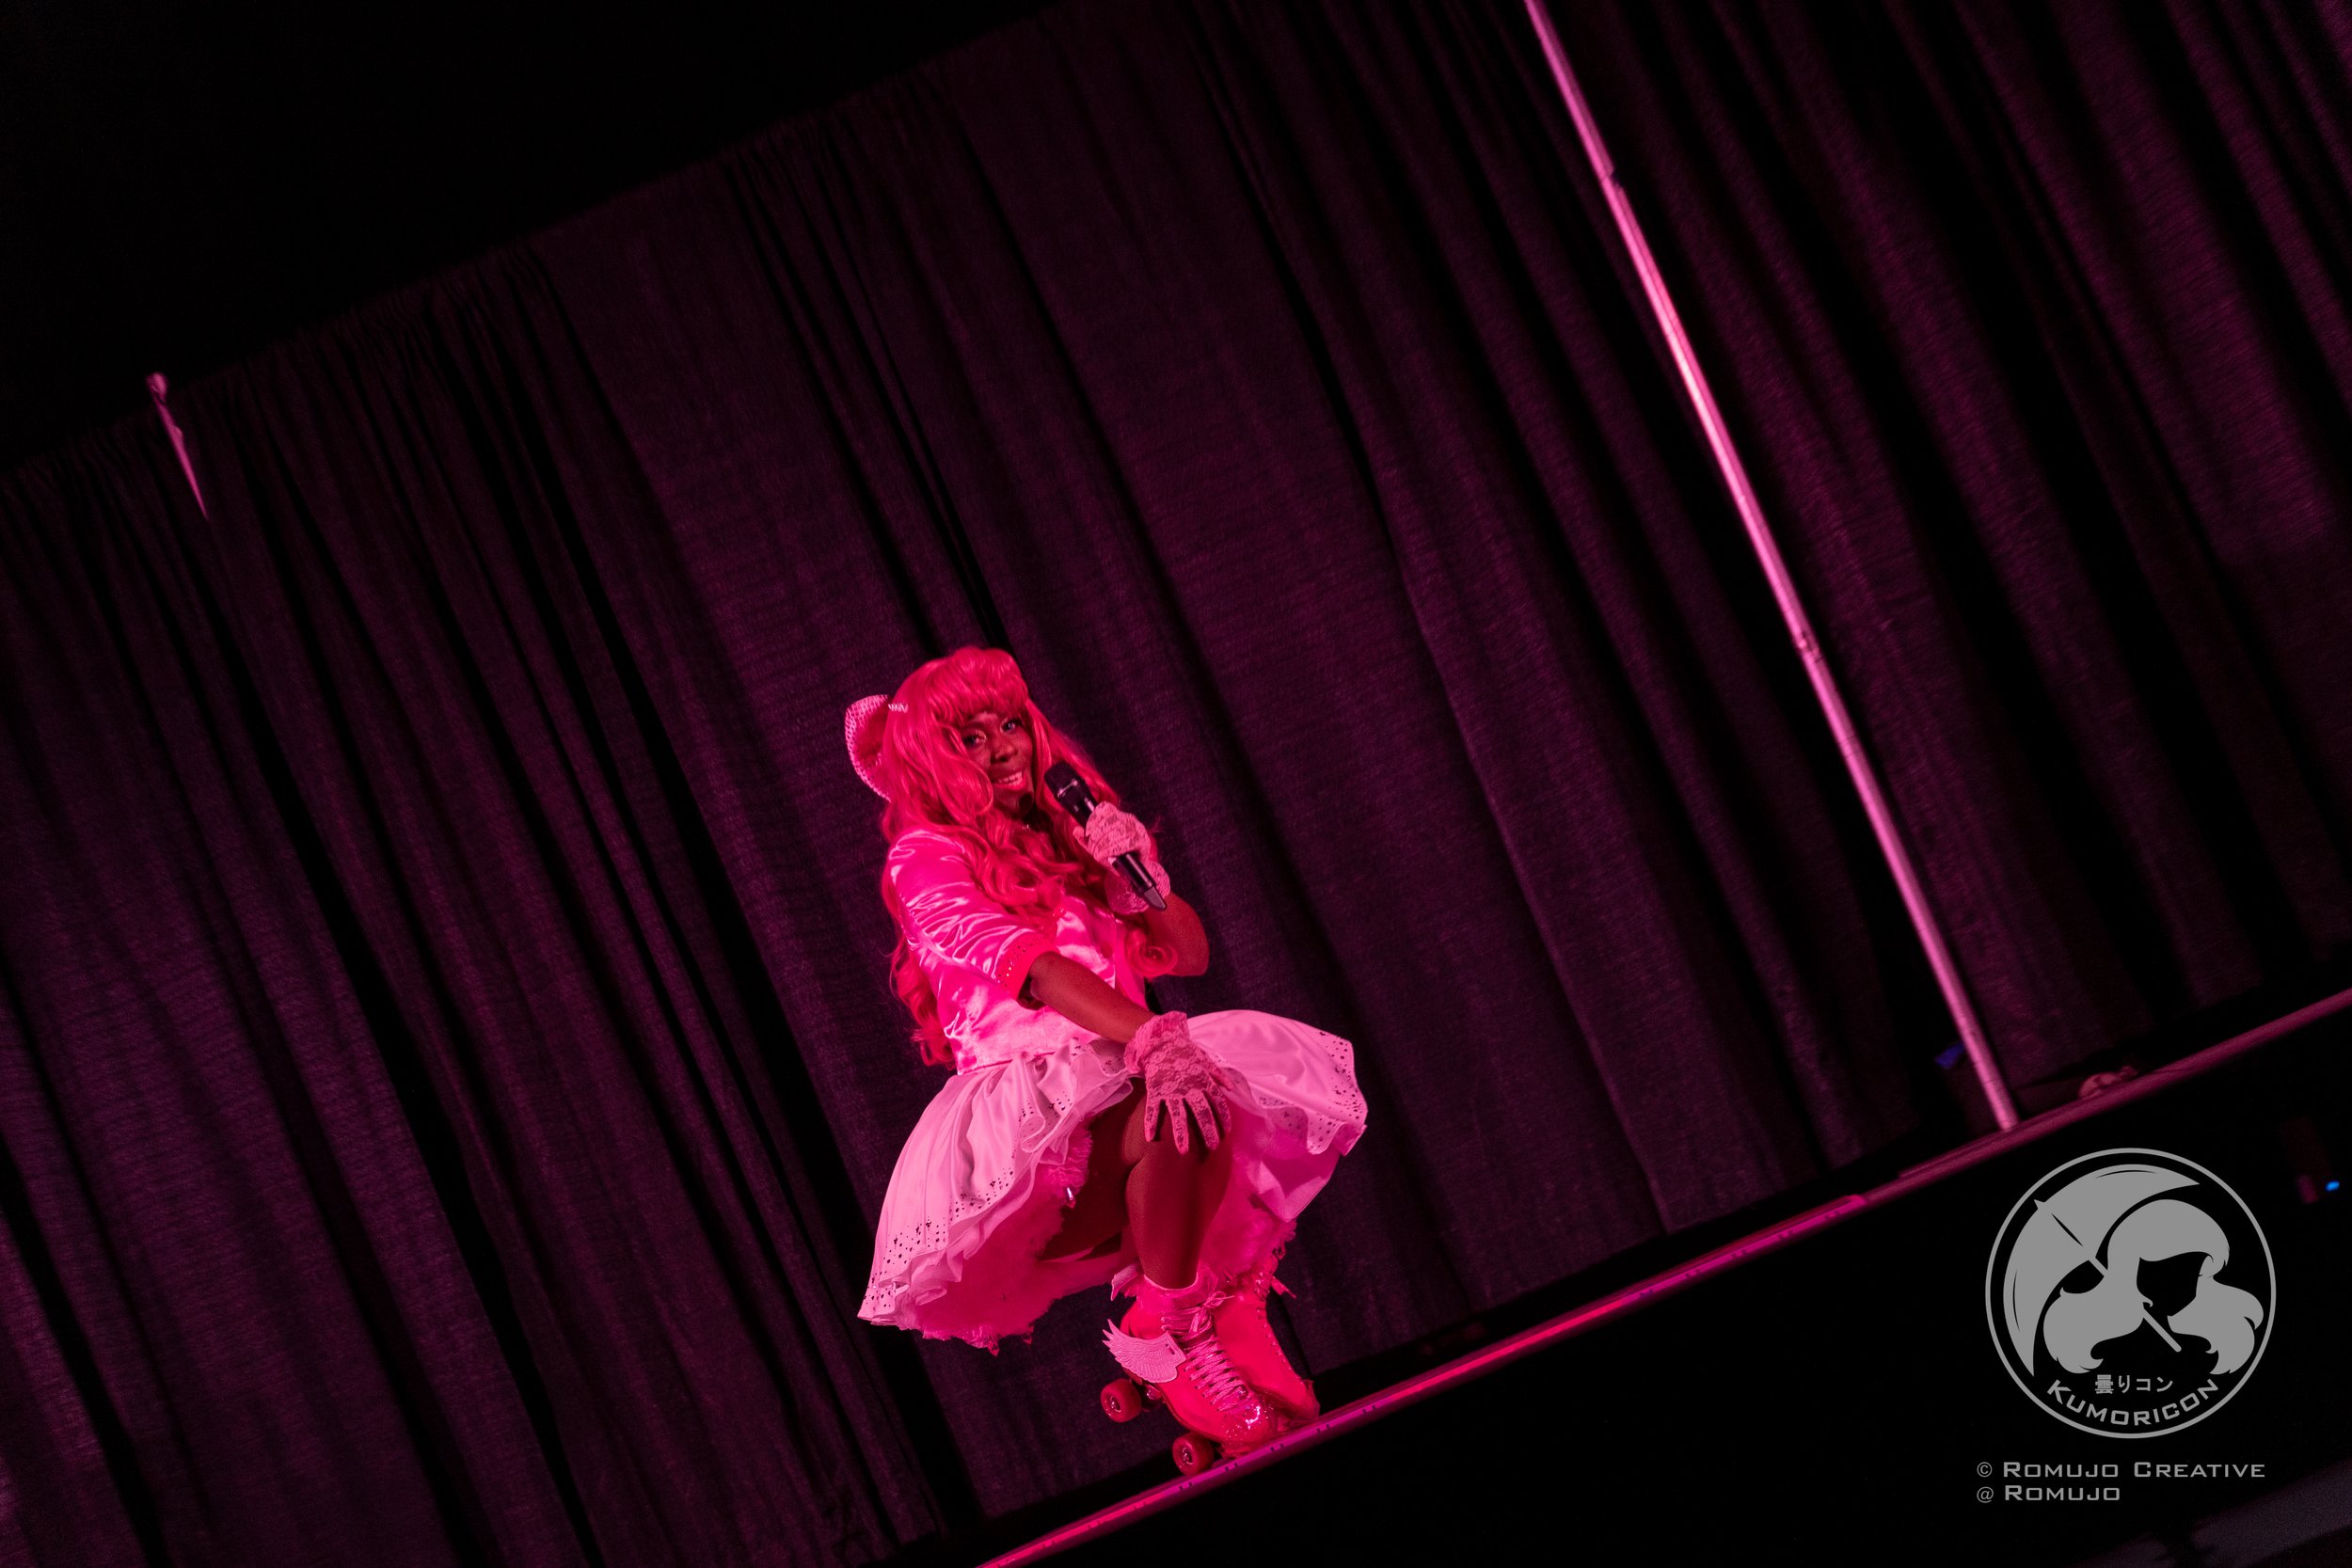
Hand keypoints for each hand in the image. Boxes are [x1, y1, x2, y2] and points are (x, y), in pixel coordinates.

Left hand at [1078, 803, 1166, 913]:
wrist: (1131, 873)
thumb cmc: (1115, 857)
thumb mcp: (1097, 848)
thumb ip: (1085, 840)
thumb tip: (1076, 830)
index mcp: (1119, 816)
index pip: (1106, 809)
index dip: (1094, 819)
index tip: (1087, 832)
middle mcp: (1130, 820)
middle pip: (1111, 821)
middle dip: (1098, 836)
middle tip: (1092, 848)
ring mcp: (1138, 830)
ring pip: (1119, 831)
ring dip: (1105, 844)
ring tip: (1098, 853)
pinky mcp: (1143, 842)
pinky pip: (1128, 842)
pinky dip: (1114, 849)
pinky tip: (1106, 855)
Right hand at [1122, 1011, 1230, 1153]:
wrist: (1160, 1040)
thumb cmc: (1185, 1051)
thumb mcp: (1205, 1060)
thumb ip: (1218, 1075)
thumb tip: (1231, 1087)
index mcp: (1202, 1080)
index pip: (1217, 1102)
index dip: (1223, 1117)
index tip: (1227, 1131)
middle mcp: (1189, 1087)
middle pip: (1201, 1112)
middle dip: (1208, 1130)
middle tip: (1213, 1146)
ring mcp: (1171, 1090)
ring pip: (1177, 1115)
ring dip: (1180, 1133)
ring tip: (1183, 1151)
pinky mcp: (1155, 1090)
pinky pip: (1153, 1109)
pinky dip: (1150, 1123)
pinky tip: (1150, 1138)